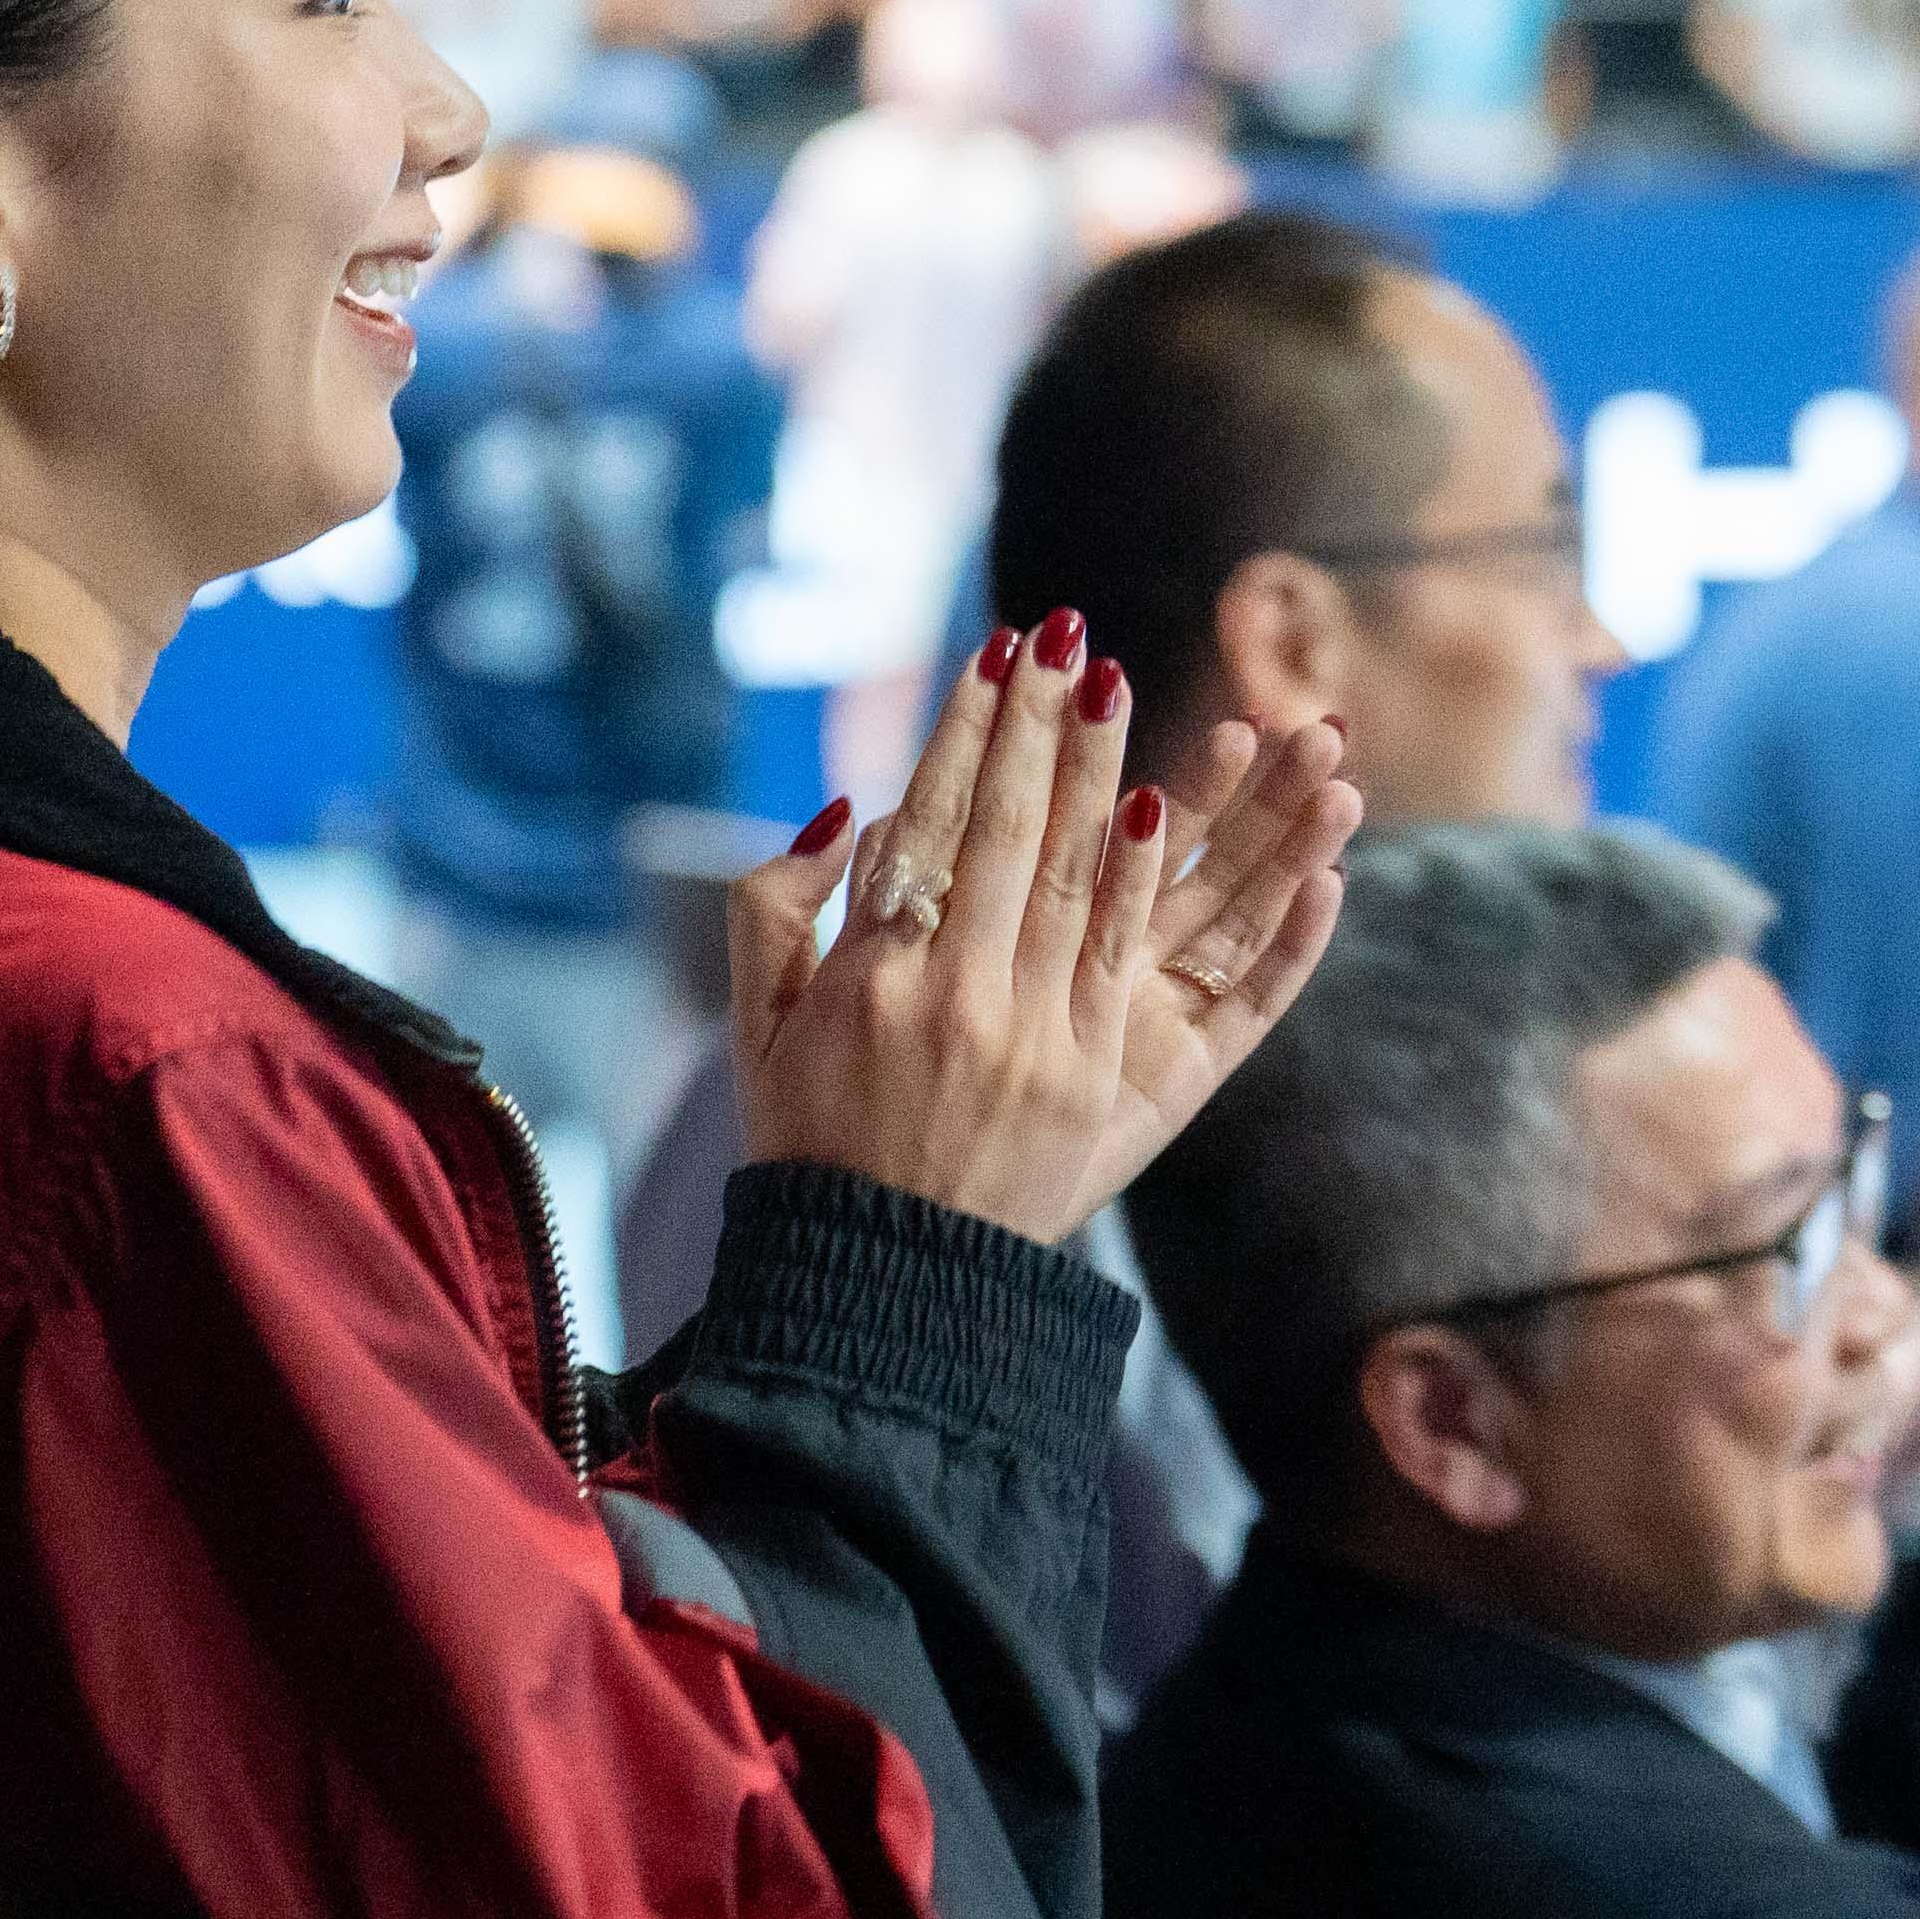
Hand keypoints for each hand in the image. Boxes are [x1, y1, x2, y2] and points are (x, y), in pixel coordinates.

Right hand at [726, 622, 1359, 1243]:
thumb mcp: (755, 1022)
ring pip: (1080, 878)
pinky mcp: (1093, 1079)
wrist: (887, 1282)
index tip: (996, 653)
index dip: (968, 730)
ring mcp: (1033, 1039)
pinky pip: (1128, 955)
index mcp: (870, 975)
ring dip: (1103, 772)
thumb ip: (774, 904)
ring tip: (1119, 686)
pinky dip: (1145, 875)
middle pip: (1013, 830)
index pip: (931, 820)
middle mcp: (955, 996)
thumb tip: (844, 805)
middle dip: (1041, 724)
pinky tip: (1164, 803)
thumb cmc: (809, 1137)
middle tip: (1065, 636)